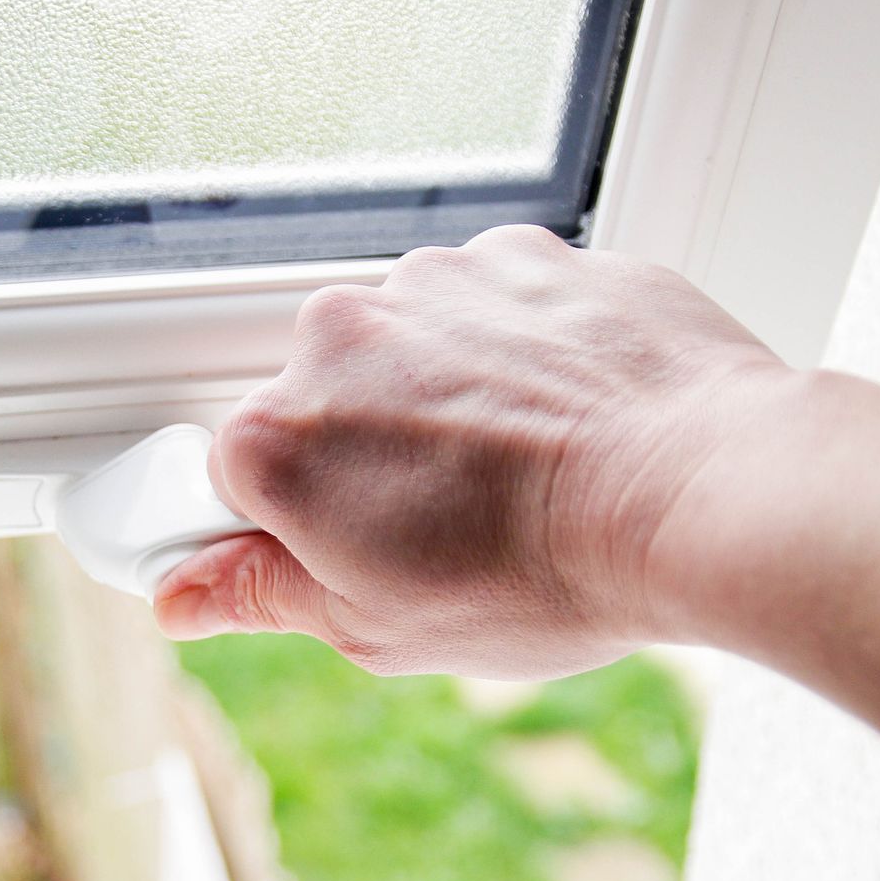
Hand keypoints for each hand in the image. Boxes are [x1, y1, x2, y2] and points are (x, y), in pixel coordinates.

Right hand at [151, 225, 797, 677]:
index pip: (234, 476)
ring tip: (522, 472)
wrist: (699, 492)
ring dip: (446, 399)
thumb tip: (180, 596)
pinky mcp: (521, 254)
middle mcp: (336, 338)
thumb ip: (263, 595)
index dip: (293, 523)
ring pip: (409, 348)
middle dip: (370, 457)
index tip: (347, 545)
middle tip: (451, 526)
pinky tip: (566, 417)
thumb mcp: (380, 626)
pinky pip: (492, 306)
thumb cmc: (546, 575)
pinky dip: (517, 353)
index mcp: (279, 440)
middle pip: (322, 402)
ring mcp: (433, 284)